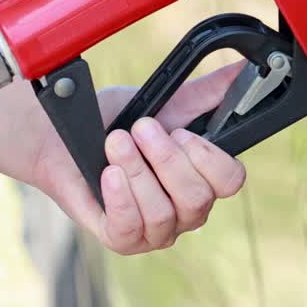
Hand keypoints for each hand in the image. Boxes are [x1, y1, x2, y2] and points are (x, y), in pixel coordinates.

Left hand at [29, 62, 246, 254]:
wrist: (61, 138)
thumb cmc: (115, 122)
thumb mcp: (166, 102)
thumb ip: (209, 90)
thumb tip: (245, 66)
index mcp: (203, 178)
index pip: (230, 181)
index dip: (208, 158)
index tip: (178, 131)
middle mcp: (185, 209)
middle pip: (197, 198)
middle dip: (165, 159)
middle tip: (140, 129)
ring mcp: (156, 230)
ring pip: (164, 214)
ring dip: (137, 171)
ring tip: (116, 144)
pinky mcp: (123, 240)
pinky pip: (131, 228)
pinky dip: (121, 198)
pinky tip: (110, 174)